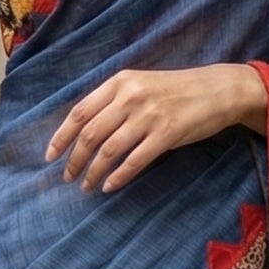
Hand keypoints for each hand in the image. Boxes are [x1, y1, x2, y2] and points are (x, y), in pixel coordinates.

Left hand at [46, 63, 265, 192]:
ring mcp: (149, 115)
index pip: (80, 112)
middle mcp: (130, 96)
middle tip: (68, 178)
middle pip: (90, 134)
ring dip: (93, 172)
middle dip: (74, 160)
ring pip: (108, 150)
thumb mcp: (141, 84)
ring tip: (87, 186)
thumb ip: (114, 101)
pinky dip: (118, 177)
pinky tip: (109, 186)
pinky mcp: (166, 134)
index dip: (61, 137)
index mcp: (120, 82)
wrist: (218, 90)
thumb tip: (84, 130)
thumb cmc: (176, 90)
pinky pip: (134, 161)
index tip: (50, 156)